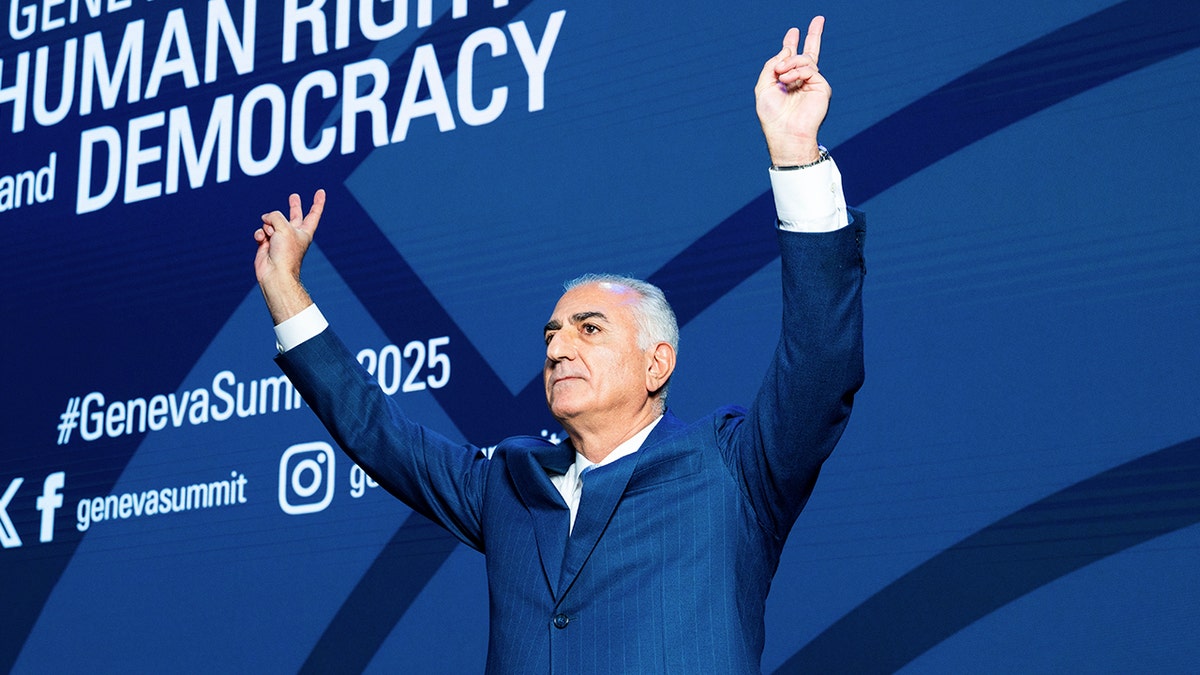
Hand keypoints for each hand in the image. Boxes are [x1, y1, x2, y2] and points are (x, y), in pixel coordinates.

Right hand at [253, 189, 324, 323]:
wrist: (275, 273)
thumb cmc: (286, 253)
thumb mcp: (284, 227)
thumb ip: (275, 216)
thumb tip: (265, 218)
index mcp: (305, 232)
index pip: (314, 213)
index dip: (318, 202)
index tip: (321, 191)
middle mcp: (293, 234)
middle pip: (294, 216)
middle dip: (294, 206)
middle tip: (294, 196)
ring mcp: (279, 239)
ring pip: (270, 222)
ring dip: (268, 227)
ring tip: (271, 238)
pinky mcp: (266, 244)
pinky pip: (261, 231)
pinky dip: (260, 234)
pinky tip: (262, 241)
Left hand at [755, 17, 830, 165]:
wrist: (785, 132)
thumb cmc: (772, 115)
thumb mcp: (763, 87)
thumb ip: (771, 66)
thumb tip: (786, 50)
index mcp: (786, 81)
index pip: (790, 59)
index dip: (790, 45)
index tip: (792, 33)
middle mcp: (800, 80)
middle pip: (809, 53)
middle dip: (813, 35)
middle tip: (819, 19)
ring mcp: (812, 83)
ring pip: (804, 59)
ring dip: (789, 63)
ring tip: (781, 75)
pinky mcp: (822, 87)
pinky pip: (810, 68)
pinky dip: (797, 71)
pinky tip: (788, 80)